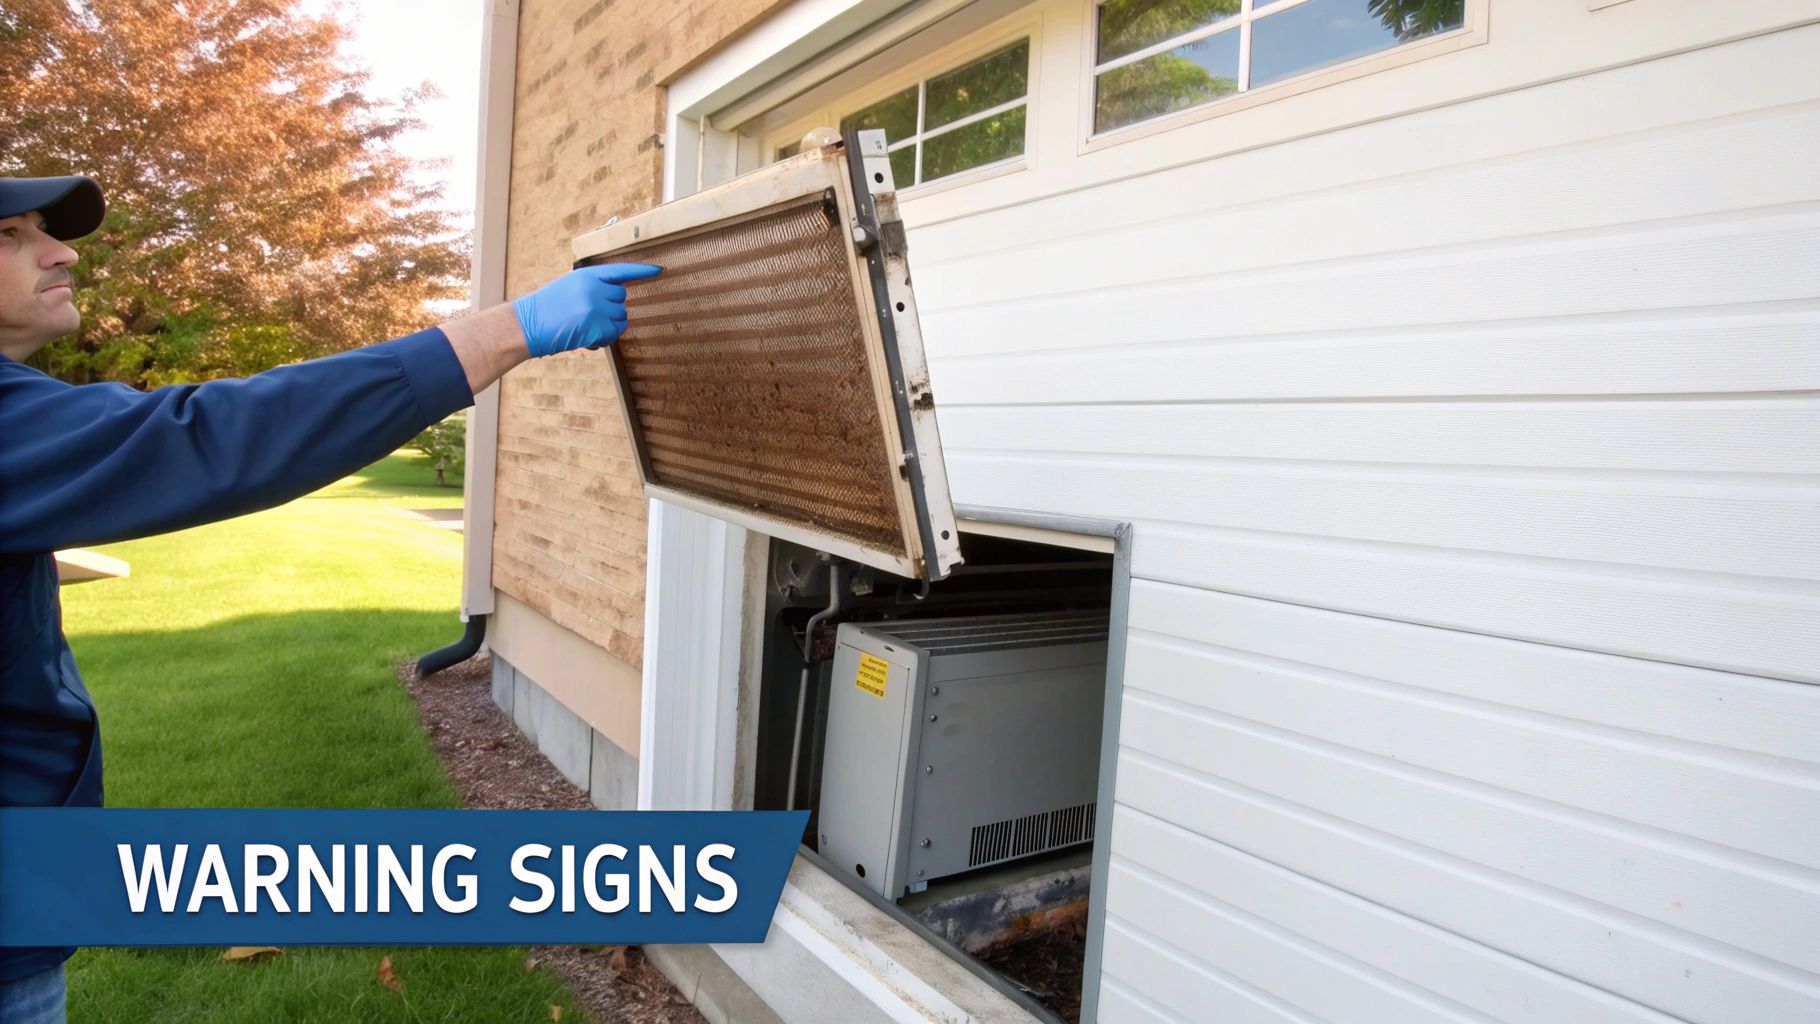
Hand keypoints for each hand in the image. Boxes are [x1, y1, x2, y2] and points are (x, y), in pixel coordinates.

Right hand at [512, 263, 661, 356]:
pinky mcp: (596, 326)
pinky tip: (585, 338)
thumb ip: (592, 289)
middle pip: (622, 299)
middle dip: (611, 310)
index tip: (659, 270)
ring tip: (584, 328)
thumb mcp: (570, 288)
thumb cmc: (547, 309)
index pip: (621, 271)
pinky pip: (614, 334)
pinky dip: (604, 339)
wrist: (526, 325)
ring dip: (609, 326)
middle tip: (587, 317)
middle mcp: (594, 288)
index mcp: (587, 275)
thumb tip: (617, 299)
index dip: (641, 272)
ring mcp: (596, 307)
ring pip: (621, 318)